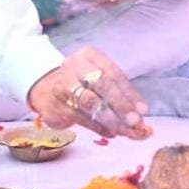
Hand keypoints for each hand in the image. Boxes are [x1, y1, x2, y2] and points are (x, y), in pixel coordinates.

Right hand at [26, 46, 150, 138]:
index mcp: (89, 56)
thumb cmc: (80, 84)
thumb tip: (142, 118)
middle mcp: (74, 65)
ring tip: (124, 130)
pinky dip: (97, 126)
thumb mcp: (99, 82)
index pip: (113, 73)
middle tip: (135, 121)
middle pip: (102, 84)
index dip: (129, 93)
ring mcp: (62, 84)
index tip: (143, 110)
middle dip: (121, 105)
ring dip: (110, 118)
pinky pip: (79, 116)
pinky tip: (110, 132)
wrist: (44, 88)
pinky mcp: (55, 104)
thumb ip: (119, 97)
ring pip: (90, 101)